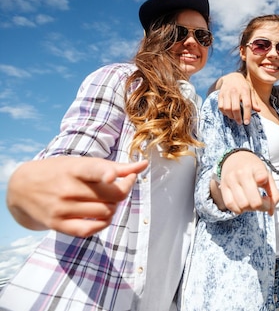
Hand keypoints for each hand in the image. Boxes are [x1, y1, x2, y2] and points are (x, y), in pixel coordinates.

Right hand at [7, 157, 144, 237]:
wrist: (20, 189)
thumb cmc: (59, 172)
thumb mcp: (81, 163)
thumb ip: (114, 166)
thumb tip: (143, 165)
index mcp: (74, 168)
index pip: (92, 170)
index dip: (105, 173)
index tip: (112, 177)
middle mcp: (68, 189)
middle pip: (112, 195)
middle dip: (123, 191)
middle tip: (119, 186)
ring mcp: (62, 208)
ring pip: (107, 212)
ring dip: (114, 207)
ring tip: (107, 200)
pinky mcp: (58, 224)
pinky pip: (89, 230)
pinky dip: (102, 224)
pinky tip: (102, 216)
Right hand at [216, 151, 278, 214]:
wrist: (235, 158)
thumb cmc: (254, 169)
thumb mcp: (267, 175)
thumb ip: (274, 193)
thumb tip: (271, 212)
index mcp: (256, 168)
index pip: (262, 177)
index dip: (265, 184)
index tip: (266, 188)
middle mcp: (242, 174)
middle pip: (254, 201)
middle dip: (262, 207)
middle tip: (264, 203)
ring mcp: (231, 181)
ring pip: (242, 205)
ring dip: (250, 209)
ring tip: (253, 203)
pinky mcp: (223, 187)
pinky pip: (230, 205)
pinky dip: (239, 209)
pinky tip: (243, 204)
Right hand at [217, 73, 261, 124]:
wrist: (232, 77)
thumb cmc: (243, 86)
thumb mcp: (251, 91)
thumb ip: (254, 101)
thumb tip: (258, 110)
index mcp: (245, 91)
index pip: (247, 105)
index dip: (247, 115)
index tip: (247, 123)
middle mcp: (235, 91)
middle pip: (235, 108)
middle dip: (238, 118)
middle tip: (240, 122)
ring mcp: (226, 93)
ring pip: (227, 108)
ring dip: (231, 116)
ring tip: (234, 118)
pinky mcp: (220, 95)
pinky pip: (220, 107)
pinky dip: (224, 112)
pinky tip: (228, 113)